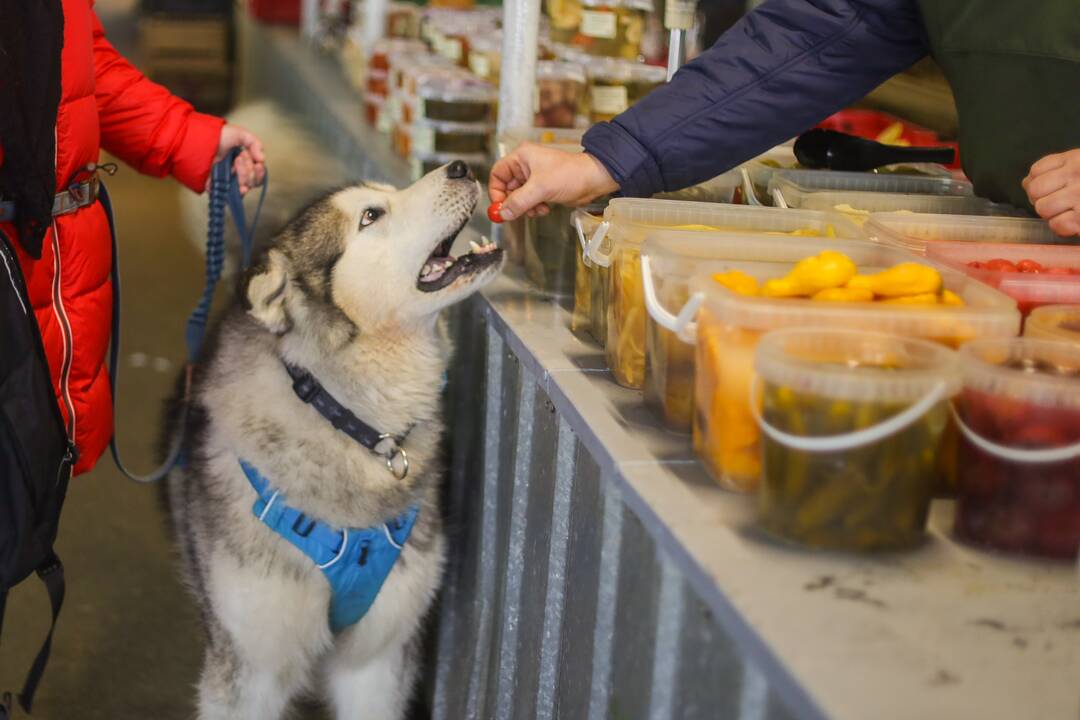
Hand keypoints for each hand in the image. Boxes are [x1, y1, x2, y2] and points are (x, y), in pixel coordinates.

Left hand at [212, 124, 266, 194]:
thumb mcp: (240, 134)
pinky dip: (238, 194)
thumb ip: (255, 144)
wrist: (200, 140)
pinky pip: (232, 197)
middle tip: (238, 158)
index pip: (257, 173)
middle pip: (253, 182)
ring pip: (245, 188)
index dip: (259, 170)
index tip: (255, 161)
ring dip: (244, 176)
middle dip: (249, 170)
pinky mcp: (220, 188)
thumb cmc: (217, 135)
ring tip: (235, 164)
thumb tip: (262, 159)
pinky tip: (241, 188)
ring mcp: (228, 181)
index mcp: (244, 163)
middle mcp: (237, 173)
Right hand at [488, 143, 618, 220]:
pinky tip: (544, 208)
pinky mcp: (542, 188)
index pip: (497, 174)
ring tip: (537, 208)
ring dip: (525, 207)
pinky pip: (529, 201)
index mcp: (521, 157)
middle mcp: (525, 165)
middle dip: (513, 202)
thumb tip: (502, 213)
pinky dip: (534, 207)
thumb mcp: (540, 188)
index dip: (496, 191)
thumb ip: (519, 202)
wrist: (593, 180)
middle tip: (517, 212)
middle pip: (507, 188)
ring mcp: (534, 177)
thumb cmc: (570, 174)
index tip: (500, 207)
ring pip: (518, 197)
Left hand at [1022, 149, 1079, 236]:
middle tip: (1057, 203)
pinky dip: (1062, 227)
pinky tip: (1074, 222)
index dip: (1036, 182)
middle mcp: (1076, 174)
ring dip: (1051, 214)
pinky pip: (1056, 225)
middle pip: (1035, 190)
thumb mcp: (1079, 166)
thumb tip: (1026, 182)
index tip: (1049, 189)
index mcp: (1075, 159)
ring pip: (1042, 208)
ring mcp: (1079, 196)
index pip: (1036, 170)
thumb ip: (1056, 169)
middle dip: (1041, 200)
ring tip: (1068, 211)